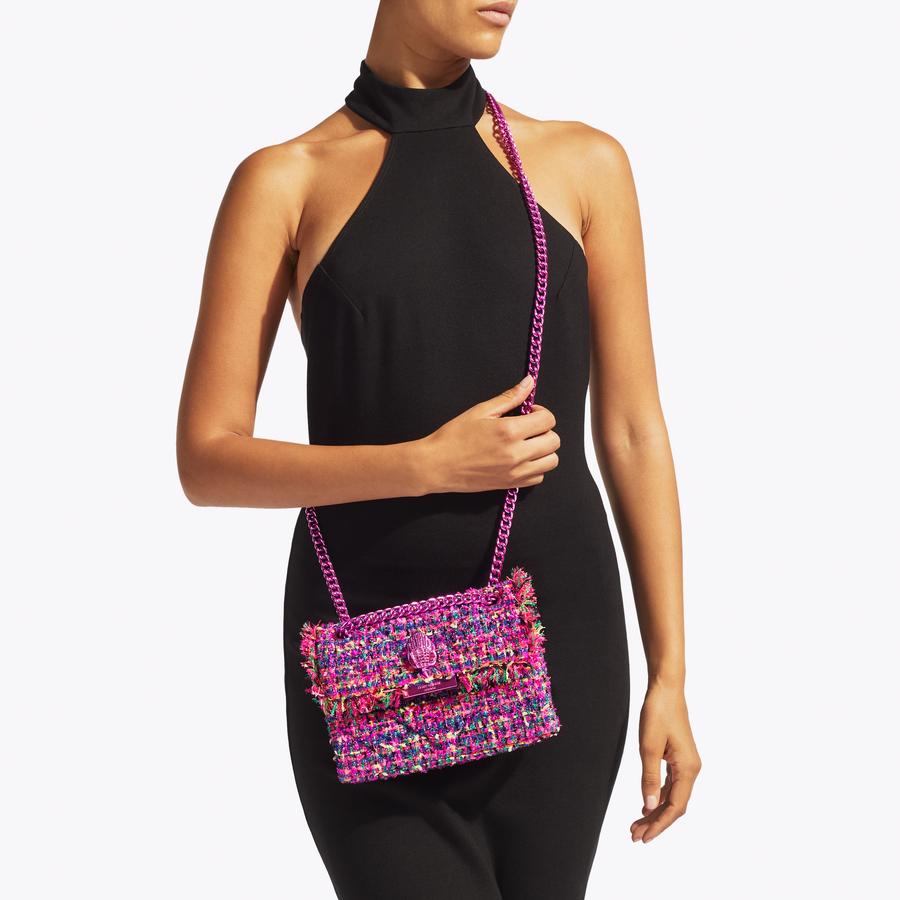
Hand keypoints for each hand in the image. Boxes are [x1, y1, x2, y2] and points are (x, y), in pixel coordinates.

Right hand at [417, 374, 559, 493]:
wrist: (436, 465)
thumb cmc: (453, 437)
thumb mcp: (480, 411)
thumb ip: (509, 397)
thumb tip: (529, 382)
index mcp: (509, 431)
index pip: (548, 419)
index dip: (541, 412)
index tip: (528, 412)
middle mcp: (516, 453)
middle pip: (554, 440)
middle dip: (544, 430)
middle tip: (528, 427)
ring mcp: (515, 472)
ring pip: (551, 461)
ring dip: (544, 450)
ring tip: (527, 444)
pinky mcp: (510, 484)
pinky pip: (538, 477)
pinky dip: (535, 467)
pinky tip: (521, 459)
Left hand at [631, 680, 701, 842]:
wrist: (666, 689)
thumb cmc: (658, 713)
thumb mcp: (649, 747)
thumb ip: (649, 777)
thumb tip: (649, 805)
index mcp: (688, 769)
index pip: (675, 806)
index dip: (659, 824)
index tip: (643, 837)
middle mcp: (691, 769)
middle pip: (675, 805)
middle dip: (655, 822)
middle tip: (634, 835)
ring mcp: (686, 764)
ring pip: (673, 796)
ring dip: (656, 811)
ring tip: (637, 824)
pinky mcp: (679, 758)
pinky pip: (671, 785)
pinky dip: (659, 797)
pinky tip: (647, 805)